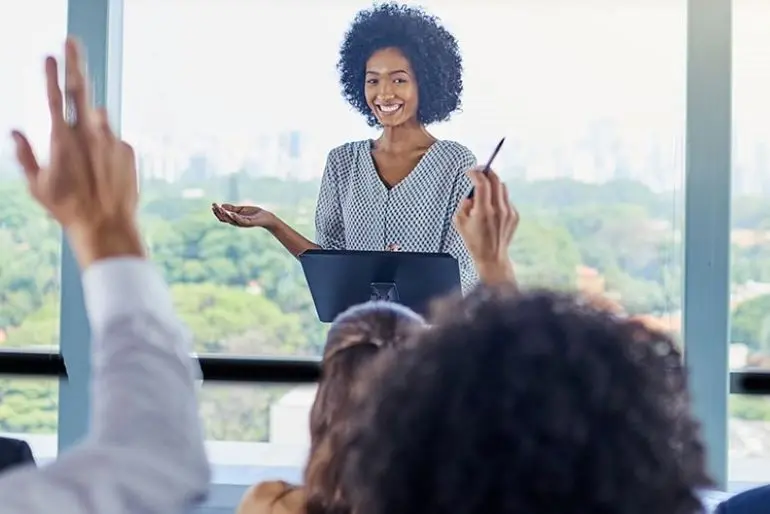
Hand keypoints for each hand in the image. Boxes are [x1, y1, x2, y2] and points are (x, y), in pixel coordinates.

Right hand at [11, 37, 141, 267]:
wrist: (107, 225)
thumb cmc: (67, 208)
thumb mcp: (37, 185)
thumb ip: (25, 155)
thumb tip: (15, 131)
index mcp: (62, 138)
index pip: (53, 97)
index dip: (49, 74)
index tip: (47, 54)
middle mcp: (89, 133)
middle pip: (80, 89)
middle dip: (75, 63)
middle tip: (72, 41)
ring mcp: (111, 139)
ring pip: (99, 120)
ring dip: (92, 129)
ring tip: (90, 161)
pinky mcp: (128, 149)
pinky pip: (113, 141)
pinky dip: (106, 150)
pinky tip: (104, 173)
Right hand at [211, 203, 275, 228]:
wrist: (266, 217)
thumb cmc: (254, 213)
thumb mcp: (241, 209)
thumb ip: (232, 208)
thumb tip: (222, 205)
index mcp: (234, 219)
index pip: (223, 217)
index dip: (217, 212)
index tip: (212, 205)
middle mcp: (237, 222)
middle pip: (224, 219)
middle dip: (218, 213)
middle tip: (214, 206)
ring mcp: (243, 223)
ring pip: (231, 220)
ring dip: (225, 215)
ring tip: (220, 208)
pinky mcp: (249, 222)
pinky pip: (241, 221)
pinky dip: (236, 218)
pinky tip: (232, 213)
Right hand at [454, 167, 518, 283]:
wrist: (492, 257)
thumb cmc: (474, 241)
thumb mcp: (460, 223)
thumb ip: (463, 204)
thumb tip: (471, 195)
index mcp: (483, 212)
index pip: (482, 184)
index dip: (475, 173)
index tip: (470, 171)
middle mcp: (499, 210)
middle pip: (495, 180)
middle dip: (486, 172)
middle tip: (479, 171)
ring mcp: (509, 212)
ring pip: (503, 187)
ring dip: (493, 184)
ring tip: (485, 191)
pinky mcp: (515, 216)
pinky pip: (506, 199)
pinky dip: (498, 197)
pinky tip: (492, 207)